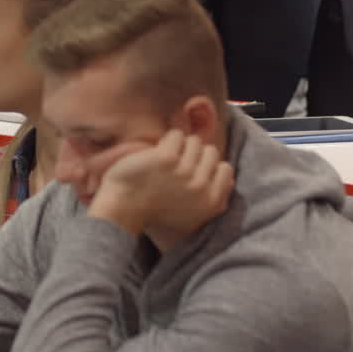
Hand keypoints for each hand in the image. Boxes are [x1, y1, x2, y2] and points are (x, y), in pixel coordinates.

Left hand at [86, 130, 233, 244]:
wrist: (124, 208)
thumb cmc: (155, 212)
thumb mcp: (194, 216)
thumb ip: (214, 199)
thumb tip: (228, 178)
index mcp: (211, 202)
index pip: (225, 169)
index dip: (208, 166)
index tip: (192, 171)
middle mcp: (200, 187)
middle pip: (211, 151)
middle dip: (194, 155)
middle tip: (177, 165)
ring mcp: (184, 171)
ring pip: (194, 141)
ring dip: (180, 146)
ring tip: (166, 159)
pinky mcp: (166, 158)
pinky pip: (176, 135)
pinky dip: (167, 140)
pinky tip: (157, 153)